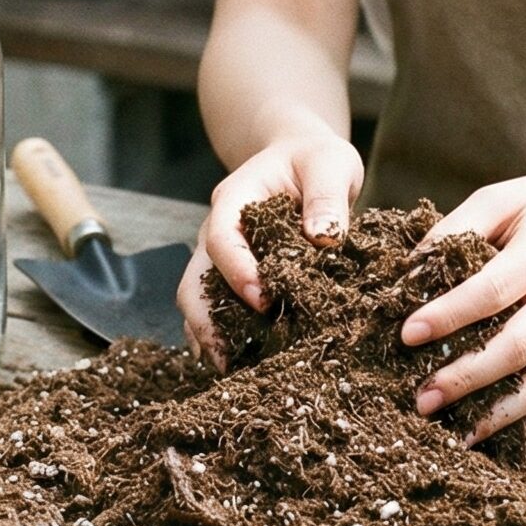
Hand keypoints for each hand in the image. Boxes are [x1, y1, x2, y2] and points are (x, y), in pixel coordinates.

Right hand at [178, 126, 362, 368]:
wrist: (298, 157)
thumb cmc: (314, 159)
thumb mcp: (330, 163)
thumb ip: (328, 197)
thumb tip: (325, 239)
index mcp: (234, 199)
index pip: (221, 238)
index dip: (237, 271)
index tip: (263, 300)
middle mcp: (217, 230)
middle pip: (194, 278)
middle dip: (206, 319)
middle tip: (230, 357)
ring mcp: (221, 256)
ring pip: (198, 299)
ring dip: (209, 333)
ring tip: (232, 369)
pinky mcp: (232, 275)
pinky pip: (217, 307)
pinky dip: (223, 334)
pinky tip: (242, 361)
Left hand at [400, 168, 525, 444]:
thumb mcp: (508, 198)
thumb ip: (459, 225)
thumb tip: (411, 267)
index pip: (492, 290)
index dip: (449, 314)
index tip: (407, 334)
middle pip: (516, 347)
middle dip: (466, 377)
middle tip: (421, 398)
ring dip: (496, 414)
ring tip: (454, 434)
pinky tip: (495, 436)